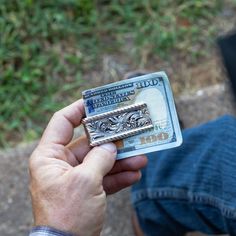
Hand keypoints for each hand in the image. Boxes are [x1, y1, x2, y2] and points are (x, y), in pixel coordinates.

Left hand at [29, 99, 146, 235]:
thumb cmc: (68, 214)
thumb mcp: (85, 182)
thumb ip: (100, 159)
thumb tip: (112, 146)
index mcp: (50, 156)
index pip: (63, 122)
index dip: (79, 109)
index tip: (97, 103)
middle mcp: (61, 164)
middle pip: (89, 143)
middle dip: (111, 142)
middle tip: (129, 133)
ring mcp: (74, 177)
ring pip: (100, 162)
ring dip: (120, 161)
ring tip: (141, 158)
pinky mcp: (86, 190)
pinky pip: (103, 178)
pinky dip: (118, 176)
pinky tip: (134, 174)